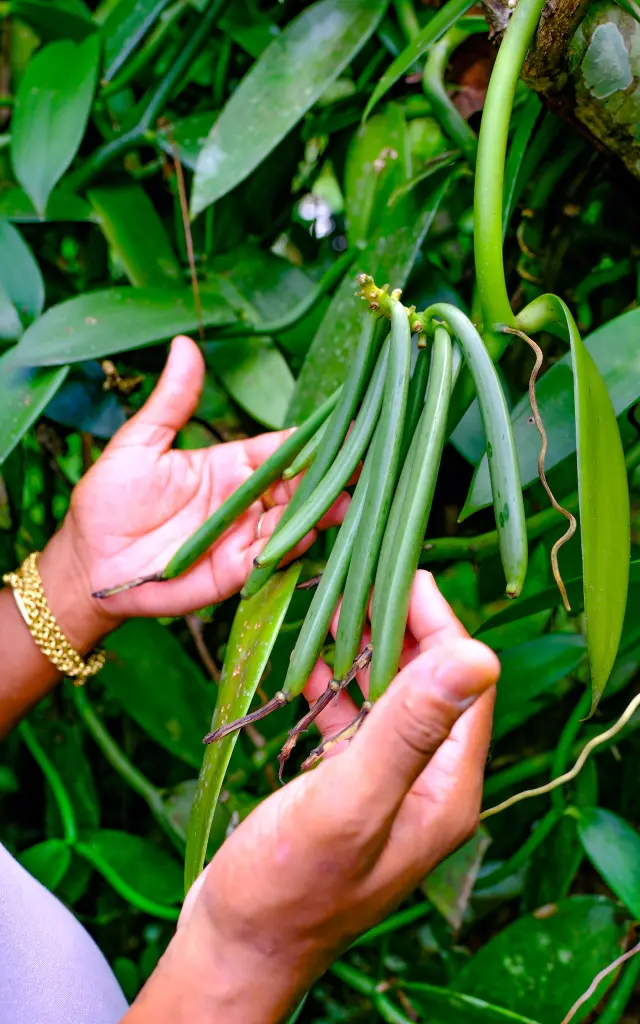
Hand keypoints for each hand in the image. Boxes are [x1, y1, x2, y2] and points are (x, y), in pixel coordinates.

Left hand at [40, 335, 347, 649]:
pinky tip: (304, 533)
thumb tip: (185, 344)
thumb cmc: (108, 500)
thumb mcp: (139, 445)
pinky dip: (287, 548)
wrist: (89, 562)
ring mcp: (243, 538)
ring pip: (292, 522)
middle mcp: (246, 502)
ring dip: (319, 513)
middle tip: (367, 464)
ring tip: (345, 499)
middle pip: (299, 487)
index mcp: (230, 466)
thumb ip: (172, 402)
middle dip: (332, 477)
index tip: (351, 425)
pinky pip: (268, 560)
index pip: (283, 449)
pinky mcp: (233, 573)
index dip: (315, 440)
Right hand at [125, 572, 498, 1023]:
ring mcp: (385, 785)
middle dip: (398, 628)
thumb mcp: (350, 801)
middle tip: (359, 579)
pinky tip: (305, 660)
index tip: (403, 573)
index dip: (441, 624)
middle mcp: (425, 783)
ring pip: (386, 697)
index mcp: (447, 787)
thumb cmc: (288, 885)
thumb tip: (480, 654)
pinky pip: (351, 721)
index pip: (465, 683)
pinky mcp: (346, 789)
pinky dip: (332, 685)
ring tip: (331, 604)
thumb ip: (409, 729)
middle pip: (428, 684)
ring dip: (363, 651)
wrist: (235, 948)